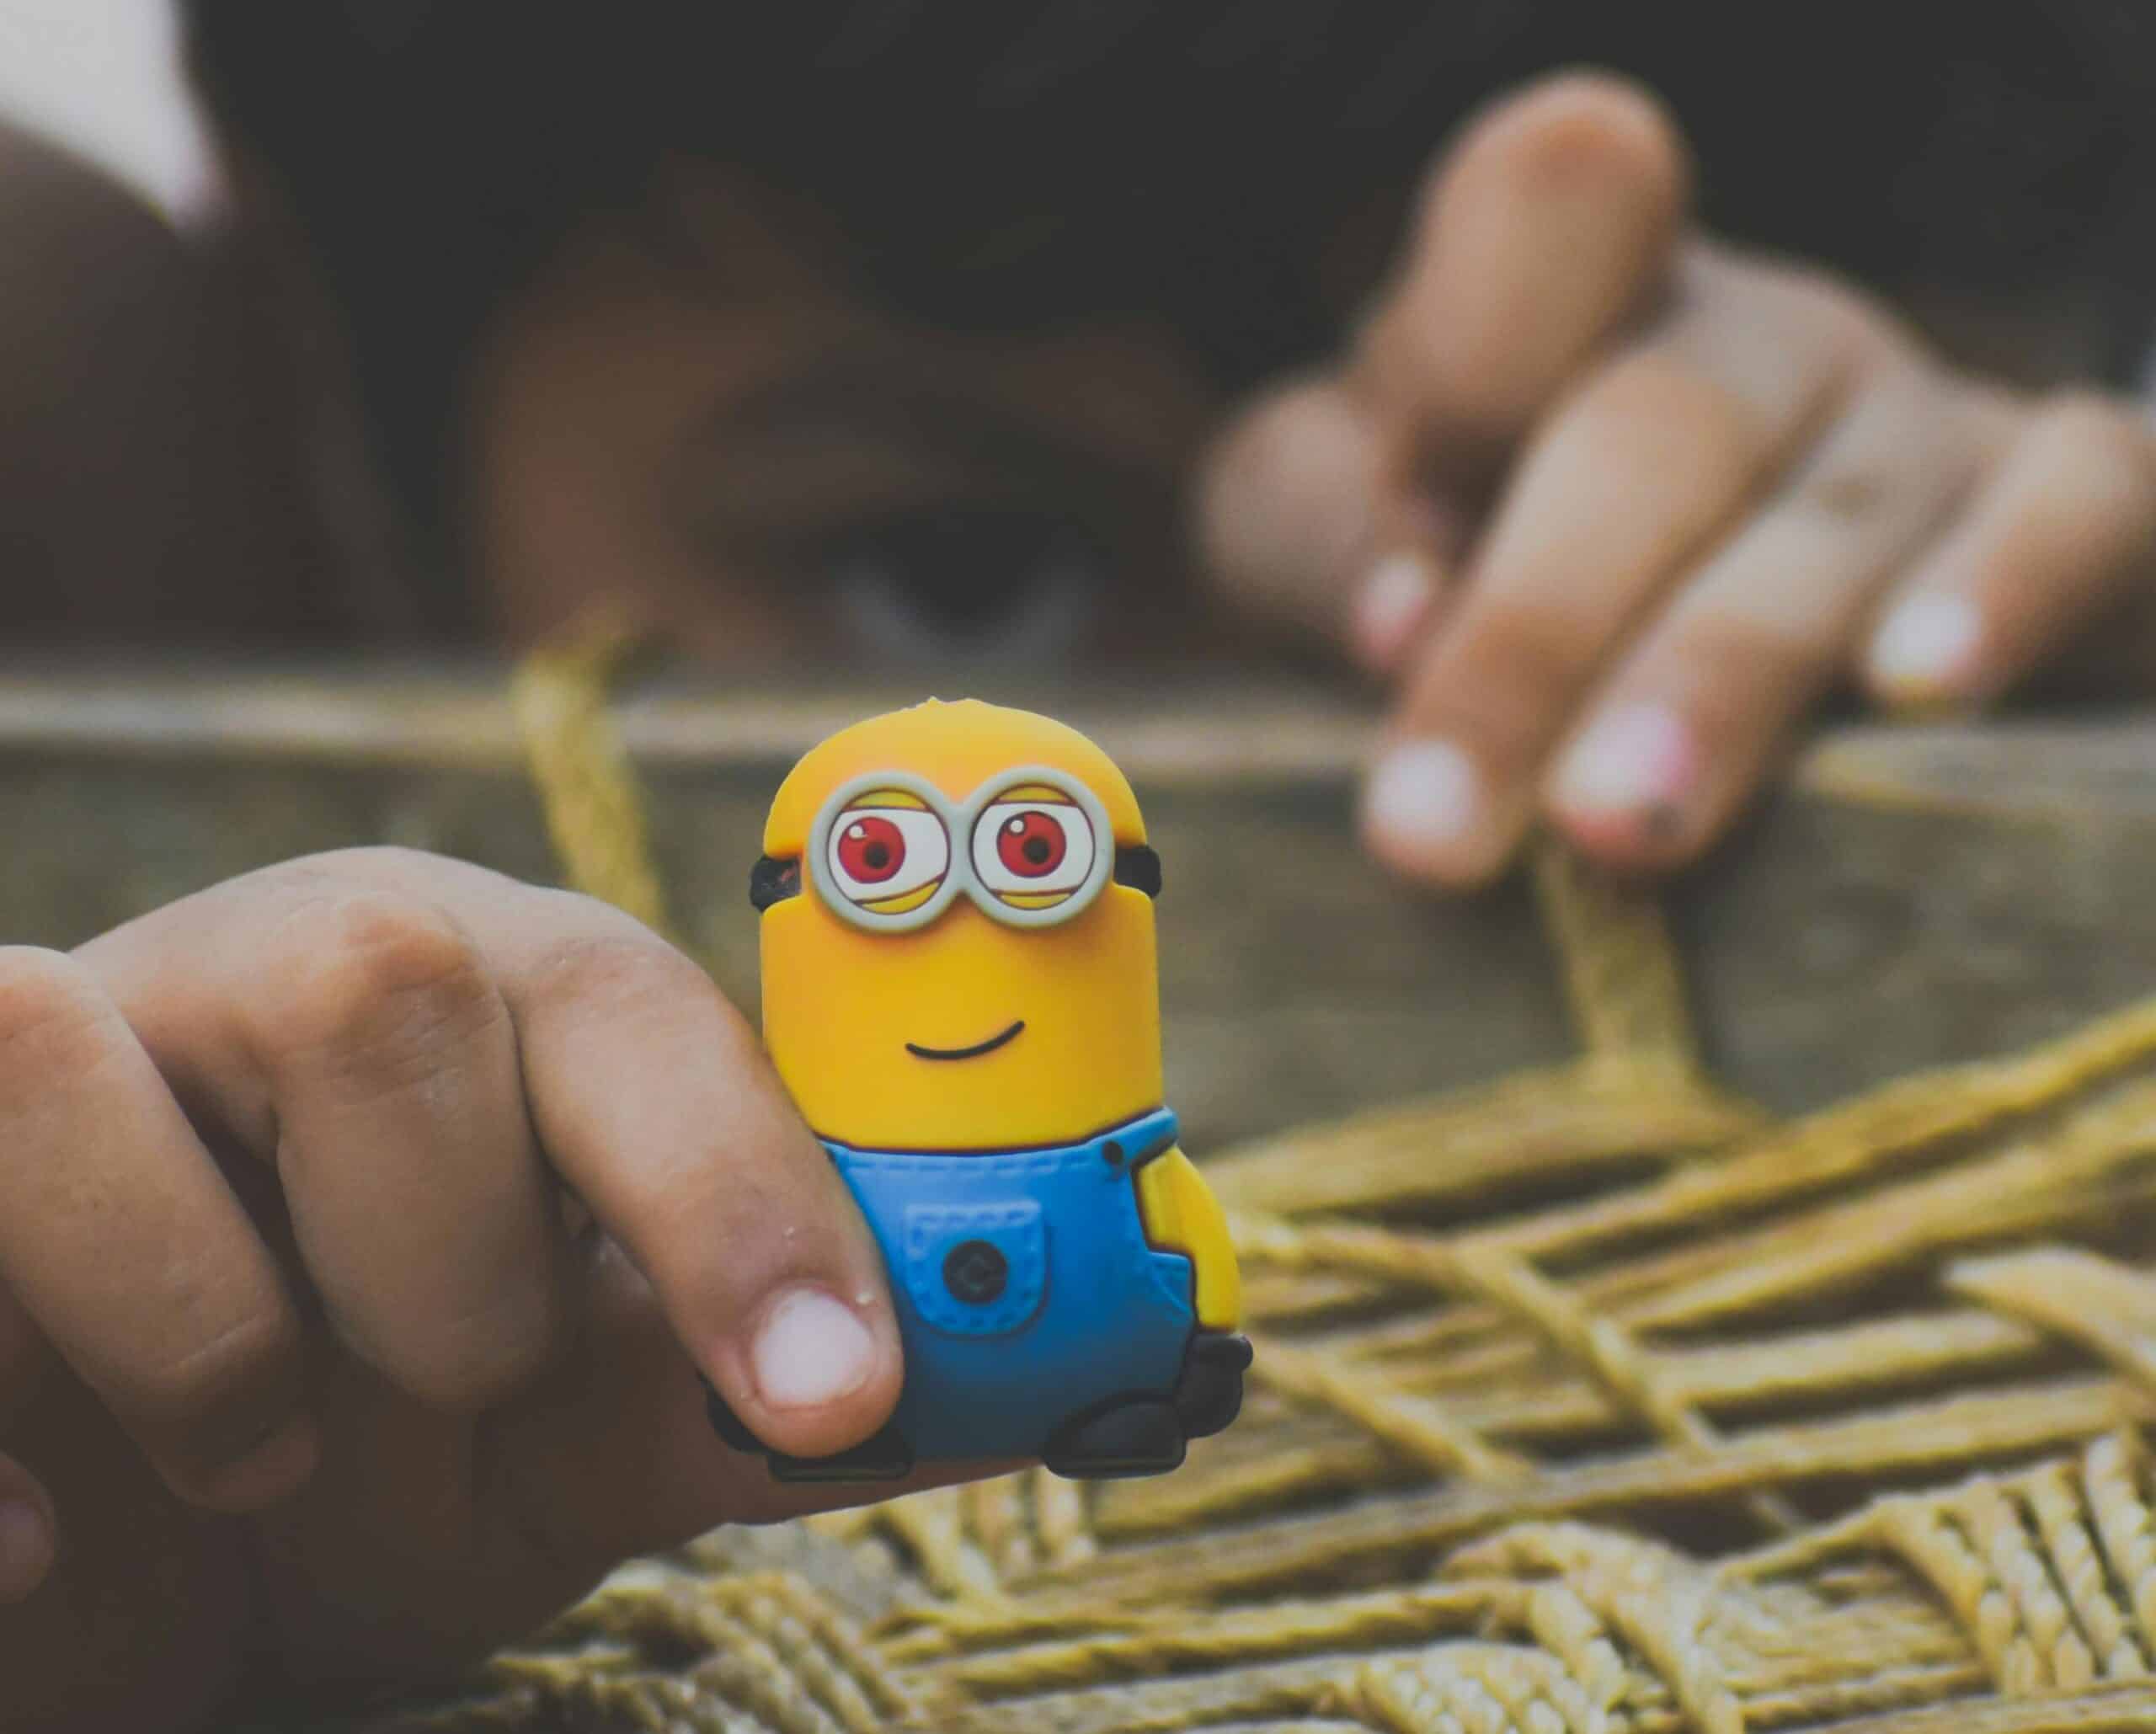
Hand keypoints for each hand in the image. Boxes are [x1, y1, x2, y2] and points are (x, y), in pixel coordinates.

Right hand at [0, 848, 948, 1733]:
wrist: (153, 1553)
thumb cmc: (401, 1451)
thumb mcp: (592, 1427)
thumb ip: (762, 1383)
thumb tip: (1022, 1371)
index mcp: (493, 997)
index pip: (630, 1006)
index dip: (739, 1192)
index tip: (829, 1392)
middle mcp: (275, 975)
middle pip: (382, 975)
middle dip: (451, 1261)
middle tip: (456, 1394)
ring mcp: (72, 1055)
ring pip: (76, 1044)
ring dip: (220, 1333)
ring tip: (254, 1454)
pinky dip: (9, 1440)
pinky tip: (59, 1542)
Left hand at [1199, 71, 2155, 884]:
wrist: (1699, 632)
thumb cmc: (1493, 576)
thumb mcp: (1356, 534)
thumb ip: (1340, 542)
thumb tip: (1397, 619)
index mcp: (1559, 315)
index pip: (1520, 242)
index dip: (1468, 354)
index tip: (1379, 590)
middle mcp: (1743, 342)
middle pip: (1649, 437)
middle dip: (1531, 639)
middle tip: (1433, 828)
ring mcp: (1910, 414)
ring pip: (1830, 516)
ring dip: (1715, 675)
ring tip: (1615, 823)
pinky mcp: (2067, 494)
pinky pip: (2084, 503)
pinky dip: (2006, 586)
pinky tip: (1923, 690)